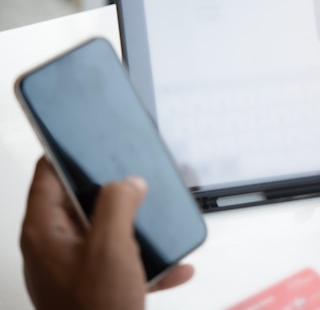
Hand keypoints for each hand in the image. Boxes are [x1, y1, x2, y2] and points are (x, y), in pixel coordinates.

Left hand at [21, 157, 194, 309]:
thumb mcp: (111, 248)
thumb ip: (118, 204)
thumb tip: (128, 182)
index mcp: (46, 231)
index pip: (47, 173)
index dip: (69, 152)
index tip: (92, 139)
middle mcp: (55, 245)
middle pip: (81, 199)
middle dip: (114, 190)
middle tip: (137, 181)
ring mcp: (73, 265)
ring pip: (105, 229)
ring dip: (135, 225)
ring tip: (156, 222)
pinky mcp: (93, 282)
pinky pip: (120, 258)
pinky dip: (144, 258)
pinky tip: (170, 265)